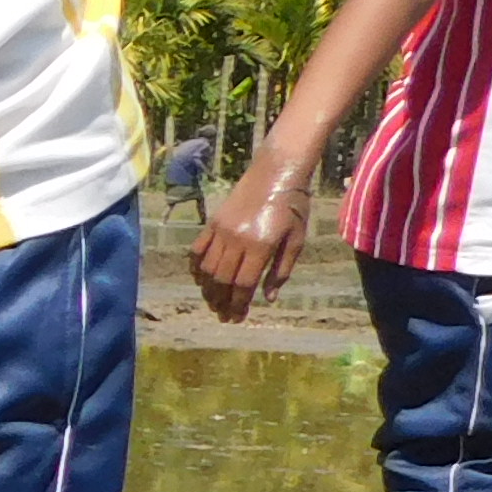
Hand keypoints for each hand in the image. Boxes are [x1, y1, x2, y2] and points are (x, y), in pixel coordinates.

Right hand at [189, 182, 303, 321]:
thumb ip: (281, 270)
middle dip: (221, 301)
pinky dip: (196, 267)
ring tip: (212, 301)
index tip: (237, 318)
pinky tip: (200, 279)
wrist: (276, 174)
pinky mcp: (212, 222)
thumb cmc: (293, 208)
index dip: (238, 304)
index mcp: (261, 246)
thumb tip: (267, 298)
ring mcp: (221, 230)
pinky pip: (198, 250)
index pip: (243, 284)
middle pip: (222, 280)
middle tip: (223, 315)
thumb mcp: (295, 240)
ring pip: (207, 268)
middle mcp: (237, 240)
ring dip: (208, 289)